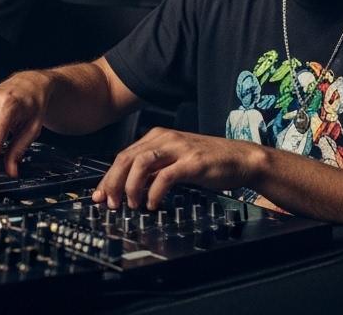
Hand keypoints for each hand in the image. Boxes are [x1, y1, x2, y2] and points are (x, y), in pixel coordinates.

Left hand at [93, 128, 266, 210]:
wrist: (242, 158)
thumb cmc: (208, 162)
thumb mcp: (175, 162)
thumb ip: (153, 170)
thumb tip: (129, 188)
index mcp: (157, 137)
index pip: (124, 155)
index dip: (108, 176)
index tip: (100, 195)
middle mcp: (165, 139)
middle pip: (127, 158)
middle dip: (114, 182)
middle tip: (109, 202)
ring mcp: (179, 148)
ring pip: (142, 163)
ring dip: (131, 186)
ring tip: (131, 204)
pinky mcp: (193, 161)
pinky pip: (166, 176)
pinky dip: (154, 191)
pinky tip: (152, 204)